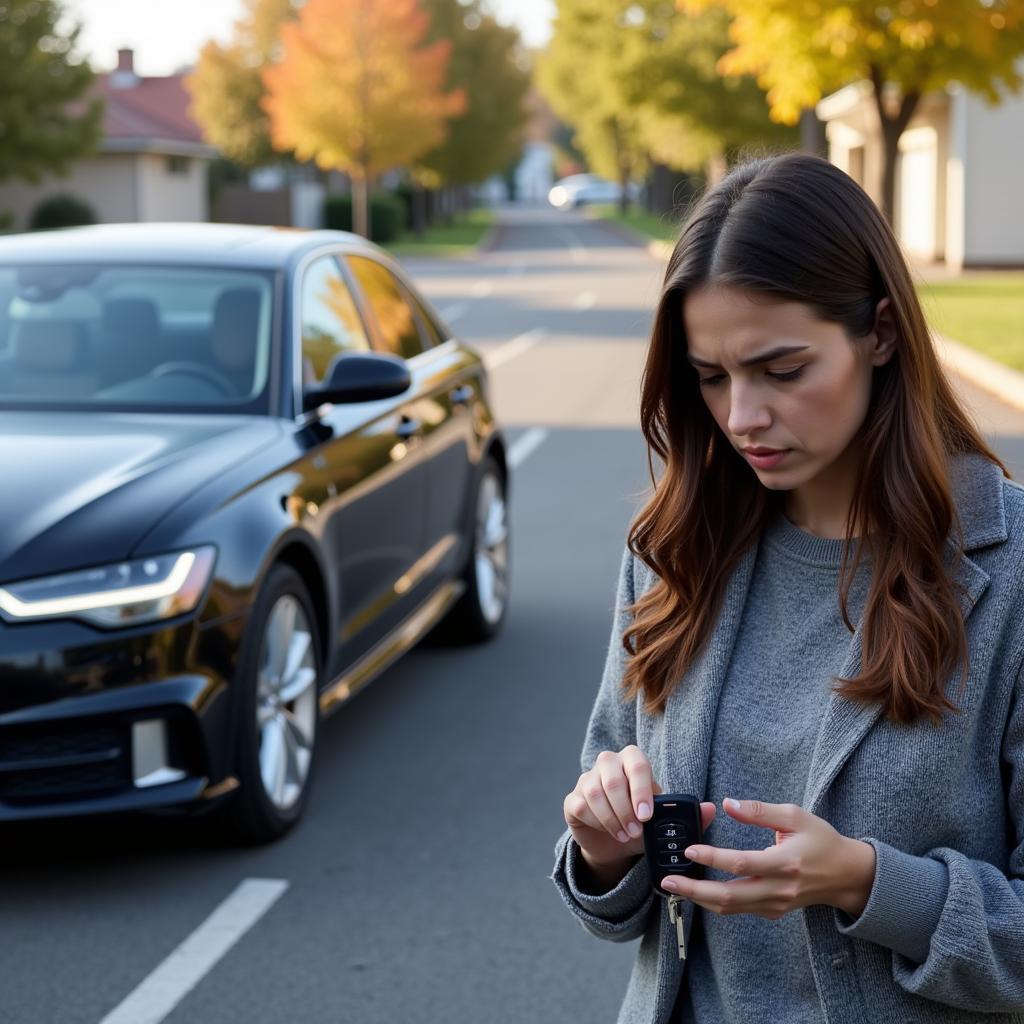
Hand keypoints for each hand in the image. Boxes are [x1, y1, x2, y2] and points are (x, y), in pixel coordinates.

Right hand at [563, 746, 715, 868]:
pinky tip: (608, 833)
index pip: (636, 761)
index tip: (647, 815)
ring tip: (625, 836)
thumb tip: (710, 808)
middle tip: (637, 831)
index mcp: (632, 761)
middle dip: (625, 808)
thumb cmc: (642, 825)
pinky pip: (580, 806)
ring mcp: (587, 780)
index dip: (641, 787)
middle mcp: (607, 764)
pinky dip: (596, 823)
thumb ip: (687, 815)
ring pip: (594, 791)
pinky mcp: (573, 800)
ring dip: (612, 818)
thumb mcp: (664, 822)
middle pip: (612, 775)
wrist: (614, 846)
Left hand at [661, 797, 876, 919]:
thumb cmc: (822, 840)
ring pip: (731, 908)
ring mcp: (776, 904)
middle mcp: (779, 889)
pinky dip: (716, 902)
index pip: (742, 863)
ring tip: (674, 886)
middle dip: (695, 890)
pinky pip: (740, 910)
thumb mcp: (795, 816)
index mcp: (785, 863)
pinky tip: (698, 891)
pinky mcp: (773, 911)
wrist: (847, 875)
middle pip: (730, 896)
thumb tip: (727, 803)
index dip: (713, 858)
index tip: (689, 850)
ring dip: (700, 899)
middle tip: (667, 880)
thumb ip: (760, 810)